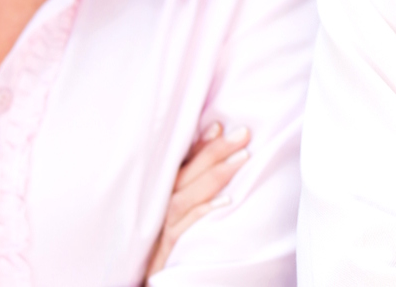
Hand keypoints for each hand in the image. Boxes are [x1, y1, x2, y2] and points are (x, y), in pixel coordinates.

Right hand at [143, 123, 249, 281]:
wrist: (152, 282)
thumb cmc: (170, 244)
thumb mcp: (180, 212)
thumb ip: (194, 184)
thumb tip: (216, 147)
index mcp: (161, 197)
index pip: (179, 165)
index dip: (198, 145)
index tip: (219, 125)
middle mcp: (158, 209)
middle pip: (183, 176)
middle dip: (213, 152)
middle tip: (243, 134)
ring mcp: (160, 230)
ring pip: (183, 198)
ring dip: (213, 176)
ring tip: (242, 157)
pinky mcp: (165, 252)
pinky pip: (183, 230)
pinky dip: (203, 213)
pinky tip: (226, 202)